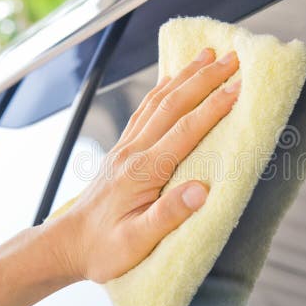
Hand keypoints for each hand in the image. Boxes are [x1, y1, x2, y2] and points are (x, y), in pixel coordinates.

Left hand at [49, 47, 240, 282]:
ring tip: (206, 55)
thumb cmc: (103, 250)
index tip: (238, 86)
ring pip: (157, 102)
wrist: (66, 246)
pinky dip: (161, 89)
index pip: (184, 130)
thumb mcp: (136, 243)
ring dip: (184, 76)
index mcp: (142, 172)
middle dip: (204, 78)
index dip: (213, 107)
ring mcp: (125, 148)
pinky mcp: (122, 151)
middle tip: (231, 57)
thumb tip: (202, 190)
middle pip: (172, 105)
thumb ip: (168, 215)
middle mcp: (133, 152)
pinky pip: (144, 110)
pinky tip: (172, 79)